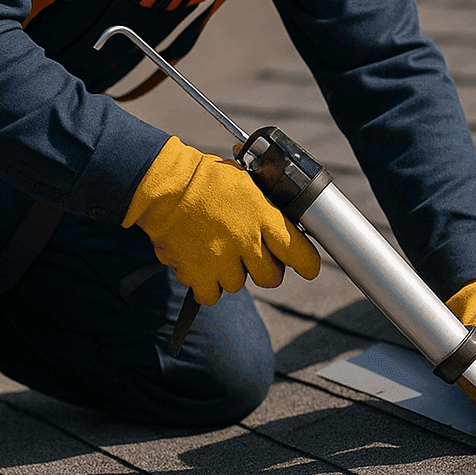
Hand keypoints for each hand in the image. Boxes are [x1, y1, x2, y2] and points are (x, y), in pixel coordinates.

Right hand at [124, 137, 319, 304]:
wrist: (167, 185)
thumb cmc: (207, 179)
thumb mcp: (248, 184)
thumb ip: (266, 209)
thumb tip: (283, 225)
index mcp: (263, 216)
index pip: (298, 251)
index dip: (307, 263)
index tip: (308, 268)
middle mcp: (246, 241)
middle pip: (271, 277)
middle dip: (265, 270)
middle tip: (252, 258)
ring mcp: (222, 259)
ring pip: (239, 285)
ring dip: (230, 274)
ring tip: (218, 253)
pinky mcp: (197, 272)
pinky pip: (211, 294)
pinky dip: (207, 286)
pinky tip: (203, 267)